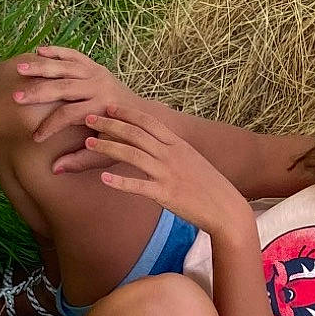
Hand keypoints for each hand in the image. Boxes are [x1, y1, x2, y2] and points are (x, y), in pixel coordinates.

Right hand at [9, 46, 137, 168]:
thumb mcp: (106, 153)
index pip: (68, 115)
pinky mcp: (95, 66)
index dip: (49, 126)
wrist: (142, 115)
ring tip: (18, 69)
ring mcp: (97, 73)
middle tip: (15, 98)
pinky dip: (57, 52)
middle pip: (63, 87)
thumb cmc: (123, 138)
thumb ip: (81, 160)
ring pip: (65, 67)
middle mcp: (99, 86)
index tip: (34, 137)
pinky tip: (37, 51)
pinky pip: (73, 55)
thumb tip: (55, 169)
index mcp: (101, 107)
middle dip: (37, 93)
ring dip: (40, 67)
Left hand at [82, 110, 251, 237]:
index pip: (148, 122)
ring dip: (108, 147)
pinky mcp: (166, 194)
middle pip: (135, 133)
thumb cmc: (208, 186)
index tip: (108, 107)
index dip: (126, 113)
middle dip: (109, 124)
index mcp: (178, 144)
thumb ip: (173, 151)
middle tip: (87, 118)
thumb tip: (156, 144)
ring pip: (132, 154)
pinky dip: (120, 182)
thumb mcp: (191, 160)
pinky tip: (103, 179)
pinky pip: (139, 186)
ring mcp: (168, 174)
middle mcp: (171, 155)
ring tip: (88, 143)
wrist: (226, 208)